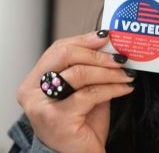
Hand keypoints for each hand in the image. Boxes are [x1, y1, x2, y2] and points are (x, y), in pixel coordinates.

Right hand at [16, 31, 134, 152]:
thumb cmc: (80, 121)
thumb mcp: (82, 88)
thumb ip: (88, 67)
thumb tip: (109, 44)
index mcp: (34, 80)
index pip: (58, 49)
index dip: (84, 40)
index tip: (107, 37)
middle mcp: (32, 92)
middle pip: (65, 56)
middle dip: (97, 55)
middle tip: (120, 58)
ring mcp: (42, 106)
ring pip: (79, 74)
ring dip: (109, 72)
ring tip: (126, 74)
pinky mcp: (58, 119)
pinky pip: (90, 94)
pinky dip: (113, 88)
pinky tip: (125, 88)